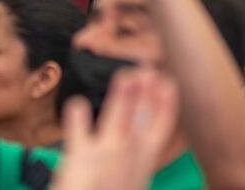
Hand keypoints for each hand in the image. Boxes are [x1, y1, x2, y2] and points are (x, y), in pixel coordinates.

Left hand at [52, 69, 178, 189]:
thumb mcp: (134, 175)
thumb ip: (137, 152)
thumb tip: (137, 128)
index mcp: (145, 161)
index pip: (161, 126)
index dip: (165, 102)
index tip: (167, 82)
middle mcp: (130, 156)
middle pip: (142, 118)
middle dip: (147, 92)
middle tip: (147, 69)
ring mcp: (106, 156)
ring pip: (118, 119)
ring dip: (123, 96)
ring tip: (126, 76)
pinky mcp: (80, 156)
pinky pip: (78, 130)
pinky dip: (78, 115)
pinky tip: (77, 103)